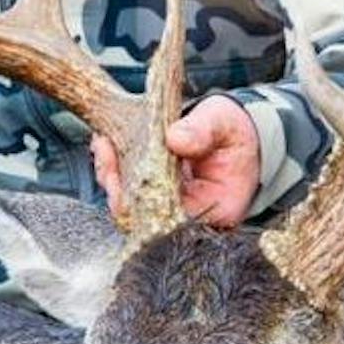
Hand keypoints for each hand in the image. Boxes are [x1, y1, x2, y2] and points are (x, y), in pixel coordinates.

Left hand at [89, 95, 260, 228]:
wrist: (240, 131)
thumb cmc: (234, 131)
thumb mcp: (223, 123)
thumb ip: (202, 130)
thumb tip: (176, 138)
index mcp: (216, 209)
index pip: (170, 220)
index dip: (140, 201)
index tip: (119, 176)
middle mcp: (191, 217)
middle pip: (144, 217)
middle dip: (119, 185)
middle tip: (105, 151)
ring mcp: (173, 207)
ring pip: (133, 204)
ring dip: (114, 175)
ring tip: (104, 144)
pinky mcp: (159, 193)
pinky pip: (131, 189)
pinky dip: (118, 168)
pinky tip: (108, 145)